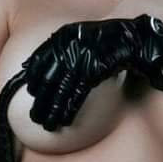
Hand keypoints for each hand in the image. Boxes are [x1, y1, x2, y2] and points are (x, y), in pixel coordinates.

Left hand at [21, 19, 140, 130]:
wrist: (131, 38)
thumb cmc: (104, 39)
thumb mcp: (78, 36)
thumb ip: (59, 48)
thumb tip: (31, 66)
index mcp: (62, 37)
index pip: (40, 60)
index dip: (33, 79)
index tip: (31, 93)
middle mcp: (69, 47)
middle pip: (49, 79)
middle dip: (40, 101)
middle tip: (35, 117)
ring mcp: (82, 59)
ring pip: (62, 90)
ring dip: (53, 110)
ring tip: (48, 124)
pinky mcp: (94, 70)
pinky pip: (78, 93)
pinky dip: (70, 108)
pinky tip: (65, 120)